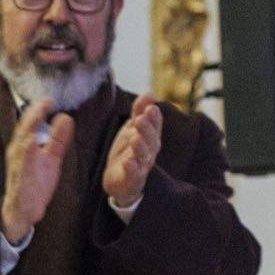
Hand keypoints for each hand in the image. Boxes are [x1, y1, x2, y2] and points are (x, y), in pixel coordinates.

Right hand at [0, 97, 73, 242]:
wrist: (22, 210)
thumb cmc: (34, 183)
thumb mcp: (51, 157)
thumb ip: (58, 138)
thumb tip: (65, 118)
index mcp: (25, 145)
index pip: (31, 124)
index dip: (38, 111)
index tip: (49, 99)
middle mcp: (18, 152)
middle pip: (24, 128)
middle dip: (33, 114)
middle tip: (45, 100)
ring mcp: (17, 164)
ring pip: (22, 141)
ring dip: (29, 126)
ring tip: (38, 113)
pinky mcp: (20, 176)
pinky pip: (22, 161)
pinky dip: (27, 149)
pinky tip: (33, 140)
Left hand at [103, 94, 162, 208]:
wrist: (119, 178)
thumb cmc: (128, 150)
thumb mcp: (132, 128)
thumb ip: (139, 111)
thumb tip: (150, 94)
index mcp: (151, 138)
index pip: (156, 127)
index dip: (154, 118)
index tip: (150, 108)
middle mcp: (150, 152)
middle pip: (151, 140)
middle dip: (147, 129)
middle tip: (140, 119)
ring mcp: (141, 166)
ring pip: (144, 156)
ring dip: (140, 146)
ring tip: (135, 137)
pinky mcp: (132, 179)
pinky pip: (134, 174)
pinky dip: (132, 168)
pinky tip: (128, 162)